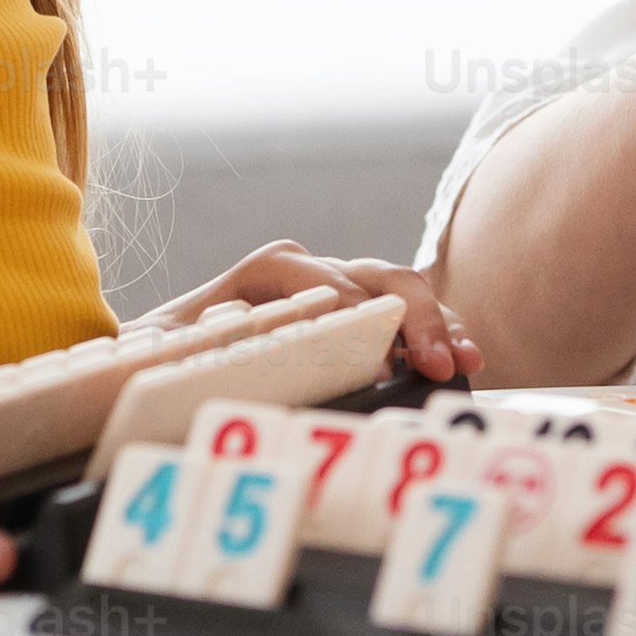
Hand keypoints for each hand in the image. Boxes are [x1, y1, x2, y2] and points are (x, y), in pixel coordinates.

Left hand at [140, 238, 477, 383]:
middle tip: (434, 363)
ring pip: (399, 291)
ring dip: (435, 324)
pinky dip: (439, 333)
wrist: (175, 356)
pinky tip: (466, 358)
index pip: (314, 278)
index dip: (348, 312)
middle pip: (371, 276)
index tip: (375, 359)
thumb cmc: (171, 353)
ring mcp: (342, 289)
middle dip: (409, 317)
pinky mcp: (363, 314)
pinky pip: (410, 314)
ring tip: (463, 360)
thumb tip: (226, 352)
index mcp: (264, 273)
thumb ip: (194, 345)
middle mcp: (309, 272)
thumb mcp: (168, 349)